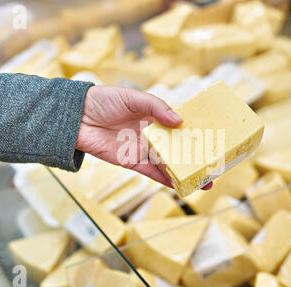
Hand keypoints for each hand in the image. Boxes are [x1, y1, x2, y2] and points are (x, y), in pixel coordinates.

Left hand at [76, 85, 212, 189]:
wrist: (76, 116)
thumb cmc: (103, 100)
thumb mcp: (133, 97)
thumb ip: (156, 107)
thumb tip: (179, 121)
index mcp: (152, 117)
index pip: (178, 126)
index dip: (194, 132)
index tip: (212, 139)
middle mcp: (150, 134)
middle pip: (177, 148)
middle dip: (195, 157)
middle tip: (214, 165)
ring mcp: (142, 149)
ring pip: (168, 163)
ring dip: (184, 172)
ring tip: (204, 181)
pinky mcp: (131, 161)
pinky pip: (151, 173)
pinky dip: (165, 180)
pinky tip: (180, 185)